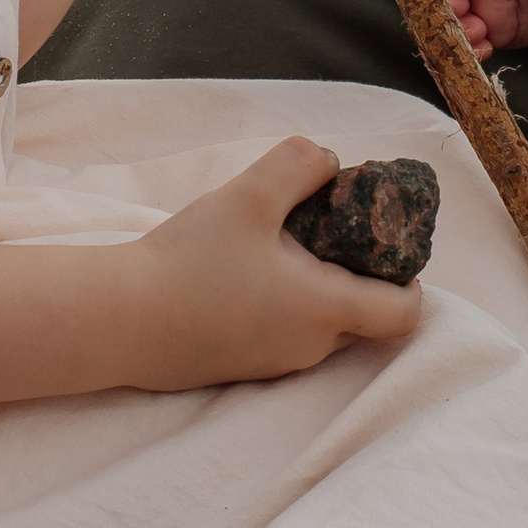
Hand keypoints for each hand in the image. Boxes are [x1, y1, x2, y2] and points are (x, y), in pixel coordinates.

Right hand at [125, 138, 424, 388]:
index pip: (404, 313)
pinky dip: (284, 304)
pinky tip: (243, 269)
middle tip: (328, 228)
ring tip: (279, 242)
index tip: (385, 240)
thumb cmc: (187, 262)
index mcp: (324, 311)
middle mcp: (308, 348)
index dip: (409, 278)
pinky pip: (285, 335)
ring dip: (318, 287)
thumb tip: (327, 160)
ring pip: (322, 327)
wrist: (117, 321)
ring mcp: (273, 363)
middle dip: (359, 273)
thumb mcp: (247, 196)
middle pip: (365, 317)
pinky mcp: (240, 366)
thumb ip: (297, 166)